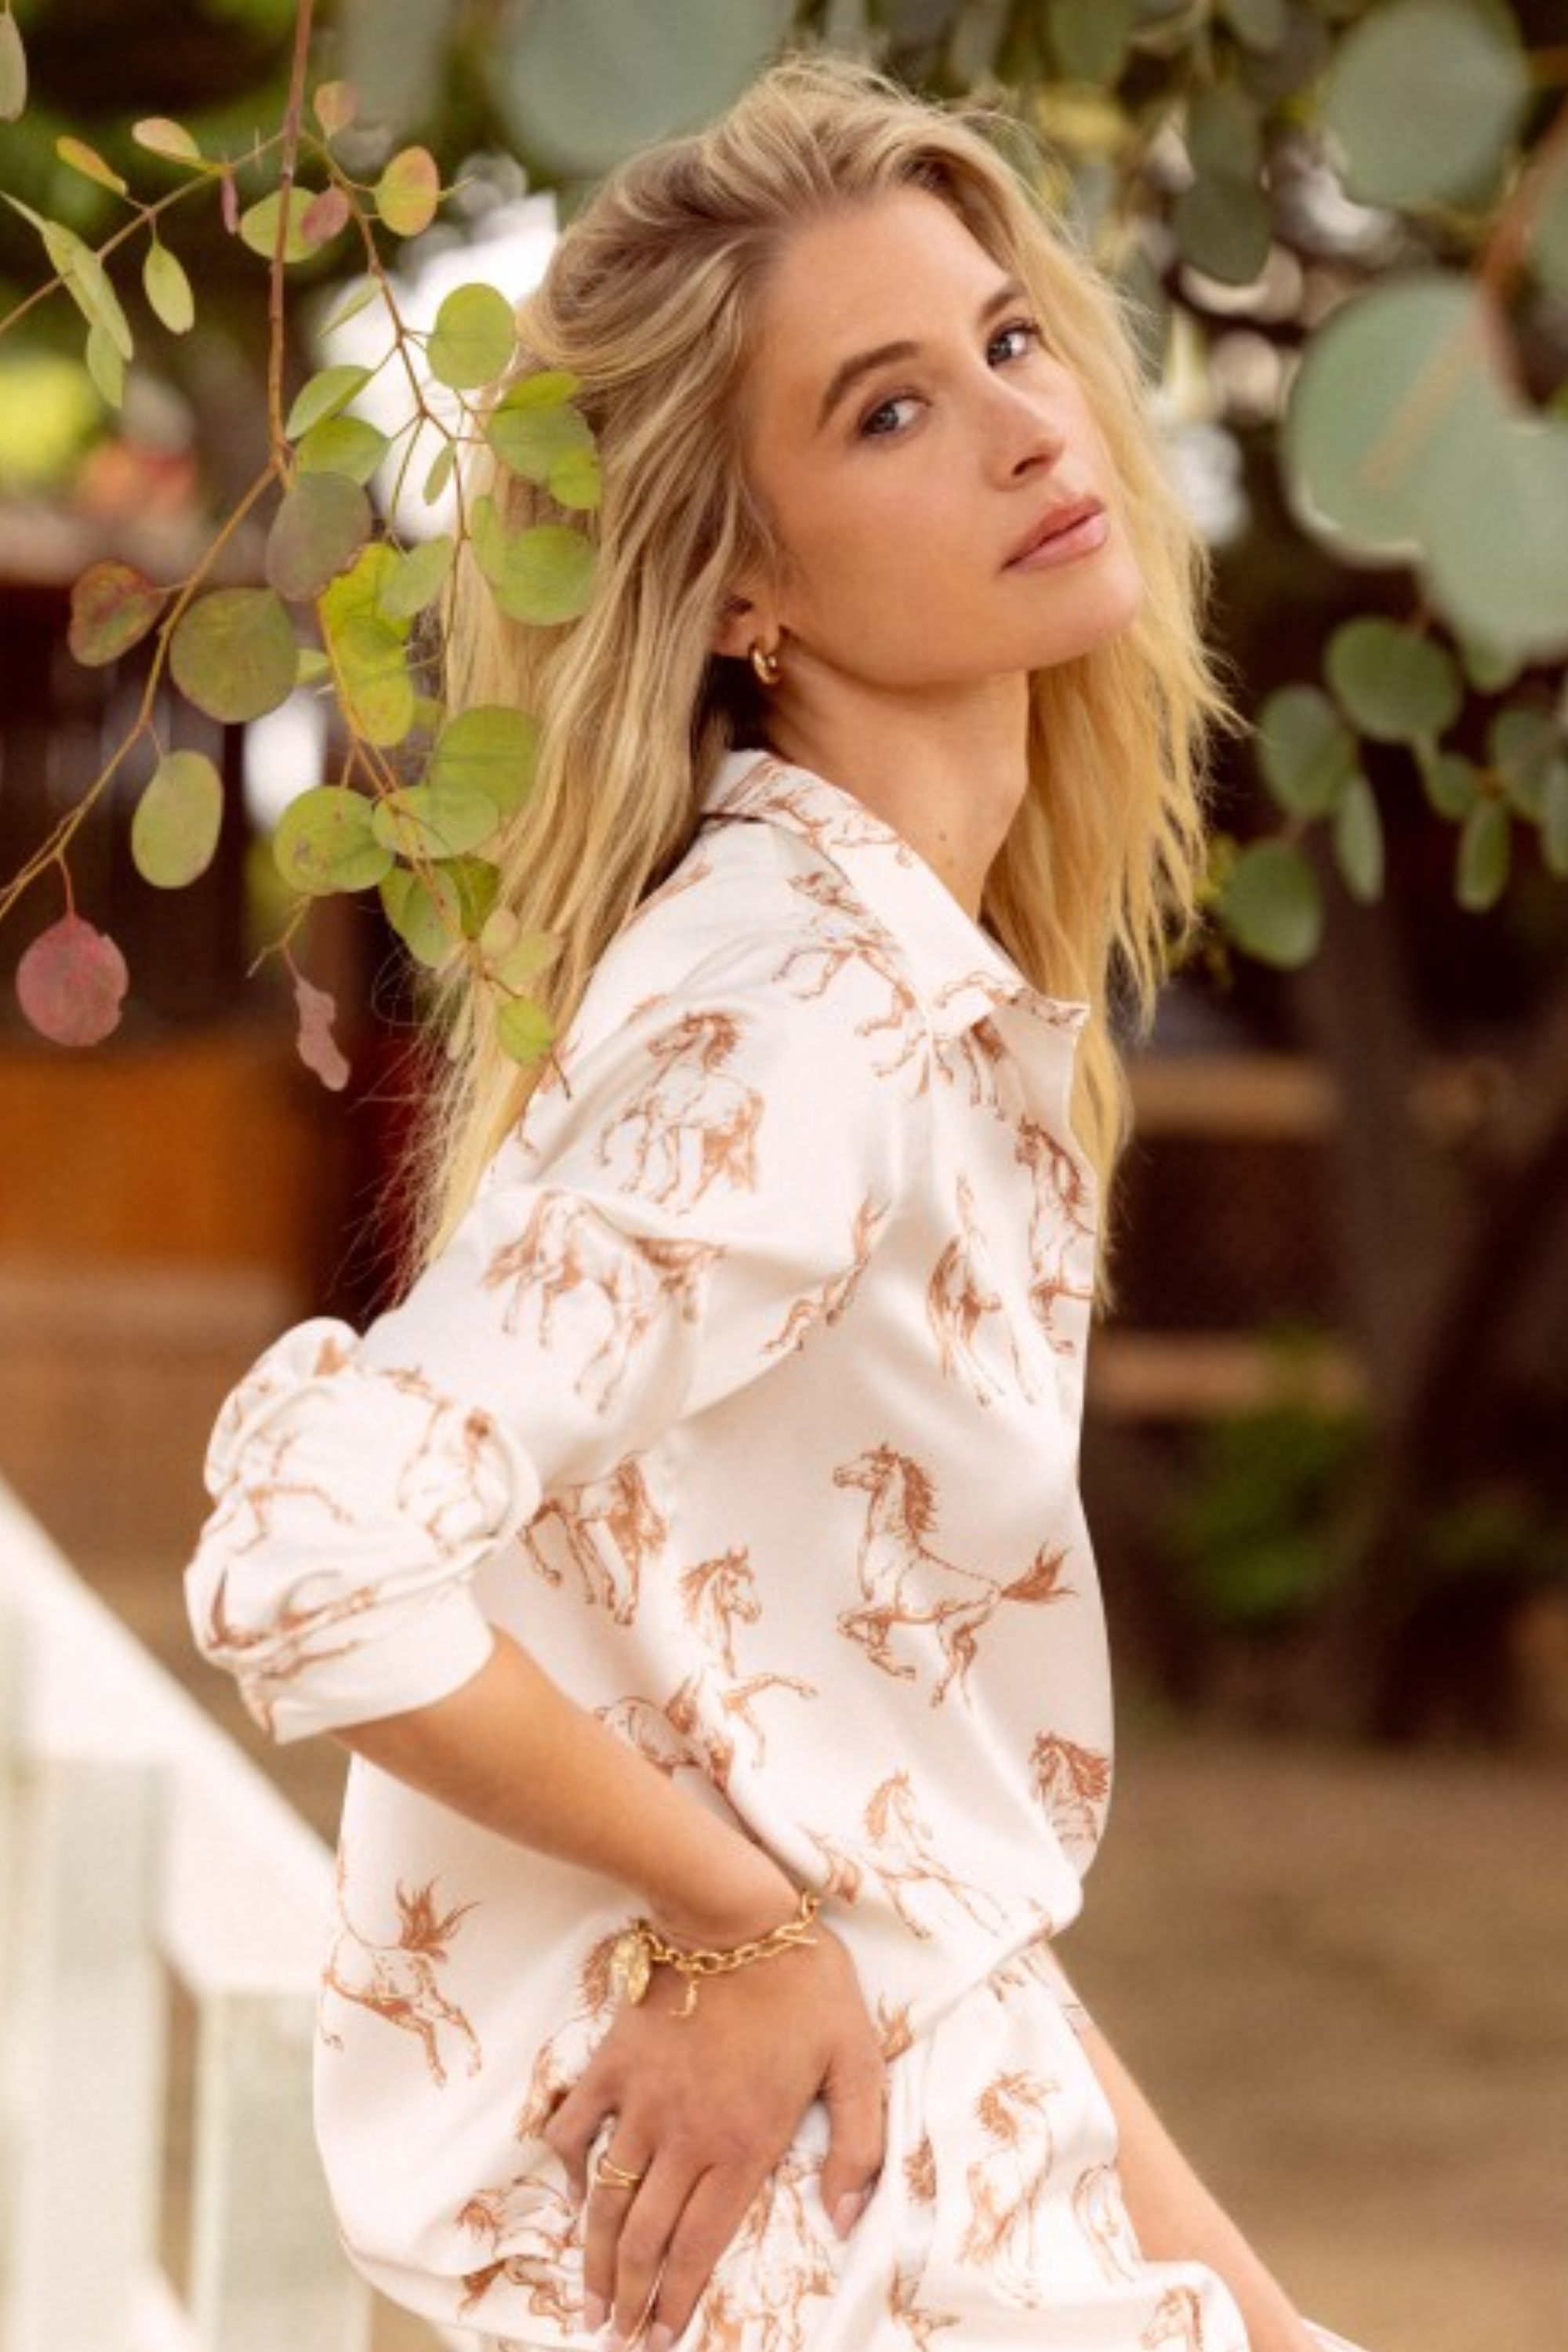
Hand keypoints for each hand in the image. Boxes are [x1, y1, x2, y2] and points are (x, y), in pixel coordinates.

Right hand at [543, 1918, 885, 2347]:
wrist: (736, 1916)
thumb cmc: (805, 1986)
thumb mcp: (856, 2063)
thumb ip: (856, 2147)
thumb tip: (843, 2221)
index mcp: (744, 2144)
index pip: (700, 2244)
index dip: (677, 2300)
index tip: (660, 2340)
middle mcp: (685, 2136)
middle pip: (646, 2237)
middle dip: (630, 2297)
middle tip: (615, 2337)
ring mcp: (642, 2100)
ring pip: (607, 2198)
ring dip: (594, 2256)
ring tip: (588, 2300)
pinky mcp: (614, 2063)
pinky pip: (576, 2126)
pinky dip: (569, 2165)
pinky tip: (573, 2193)